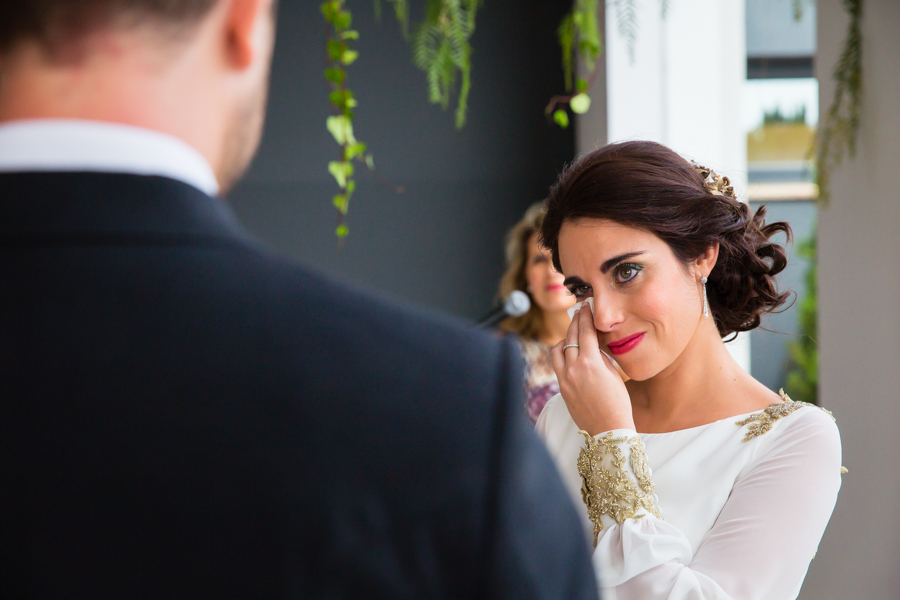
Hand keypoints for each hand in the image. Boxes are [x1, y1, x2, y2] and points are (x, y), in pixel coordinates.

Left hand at [551, 301, 635, 435]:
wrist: (608, 429)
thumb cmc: (617, 403)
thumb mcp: (613, 374)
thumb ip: (600, 357)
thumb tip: (592, 345)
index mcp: (591, 362)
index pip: (585, 331)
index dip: (585, 316)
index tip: (585, 305)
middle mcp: (574, 368)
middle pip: (570, 336)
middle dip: (575, 322)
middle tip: (579, 312)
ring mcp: (565, 378)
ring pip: (557, 349)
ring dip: (564, 338)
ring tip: (572, 333)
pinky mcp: (561, 387)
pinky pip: (556, 364)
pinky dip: (561, 354)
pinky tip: (567, 352)